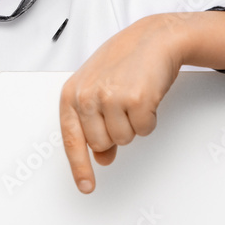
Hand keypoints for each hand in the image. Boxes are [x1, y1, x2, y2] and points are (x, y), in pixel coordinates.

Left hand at [59, 14, 184, 193]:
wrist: (153, 38)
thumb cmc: (124, 60)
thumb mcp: (98, 88)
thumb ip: (93, 122)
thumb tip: (102, 157)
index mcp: (71, 94)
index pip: (72, 139)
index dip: (80, 167)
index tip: (86, 187)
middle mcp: (86, 96)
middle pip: (101, 144)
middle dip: (115, 132)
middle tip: (122, 106)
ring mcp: (109, 98)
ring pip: (123, 140)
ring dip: (133, 124)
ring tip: (133, 97)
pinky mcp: (135, 100)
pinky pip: (144, 130)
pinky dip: (149, 119)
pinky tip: (146, 96)